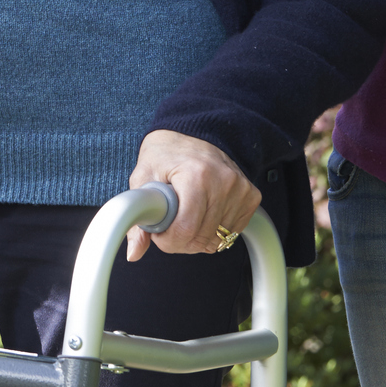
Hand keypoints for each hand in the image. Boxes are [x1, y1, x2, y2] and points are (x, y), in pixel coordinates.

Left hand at [124, 130, 258, 261]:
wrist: (192, 134)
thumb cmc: (166, 155)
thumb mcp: (143, 178)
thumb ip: (136, 216)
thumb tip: (134, 252)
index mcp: (196, 175)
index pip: (185, 229)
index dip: (167, 240)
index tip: (158, 233)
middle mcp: (223, 181)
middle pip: (202, 239)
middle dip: (181, 241)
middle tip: (170, 224)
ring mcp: (240, 189)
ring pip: (218, 239)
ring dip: (198, 236)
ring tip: (187, 214)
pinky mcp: (251, 196)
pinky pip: (232, 232)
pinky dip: (215, 230)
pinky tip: (204, 212)